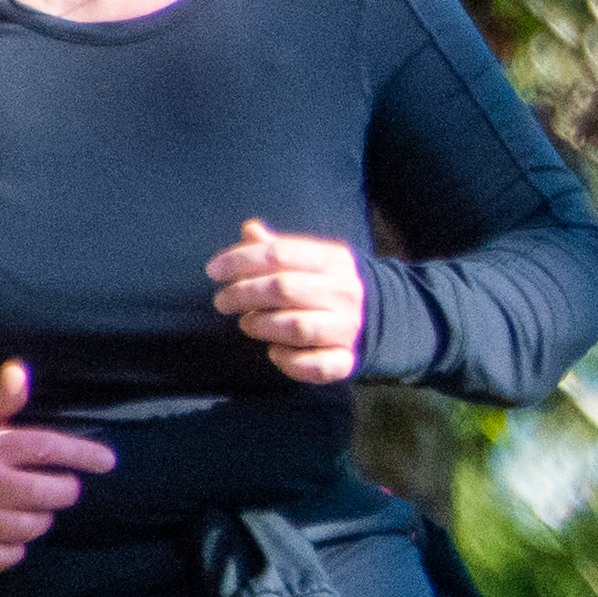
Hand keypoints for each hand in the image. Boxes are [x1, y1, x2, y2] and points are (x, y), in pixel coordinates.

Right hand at [0, 361, 115, 572]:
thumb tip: (20, 371)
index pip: (47, 448)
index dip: (83, 455)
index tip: (108, 461)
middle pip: (49, 493)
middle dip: (64, 491)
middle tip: (60, 487)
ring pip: (32, 527)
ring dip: (39, 519)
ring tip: (30, 508)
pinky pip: (6, 557)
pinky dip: (14, 549)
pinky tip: (8, 535)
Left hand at [208, 218, 369, 387]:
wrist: (384, 315)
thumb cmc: (330, 284)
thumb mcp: (312, 258)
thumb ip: (278, 247)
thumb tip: (249, 230)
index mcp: (332, 260)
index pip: (280, 254)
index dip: (241, 261)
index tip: (213, 271)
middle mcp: (343, 292)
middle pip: (284, 289)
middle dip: (244, 294)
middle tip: (223, 302)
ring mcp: (347, 327)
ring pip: (297, 327)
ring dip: (262, 325)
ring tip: (247, 323)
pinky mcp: (347, 360)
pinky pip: (316, 366)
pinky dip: (289, 362)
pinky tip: (274, 352)